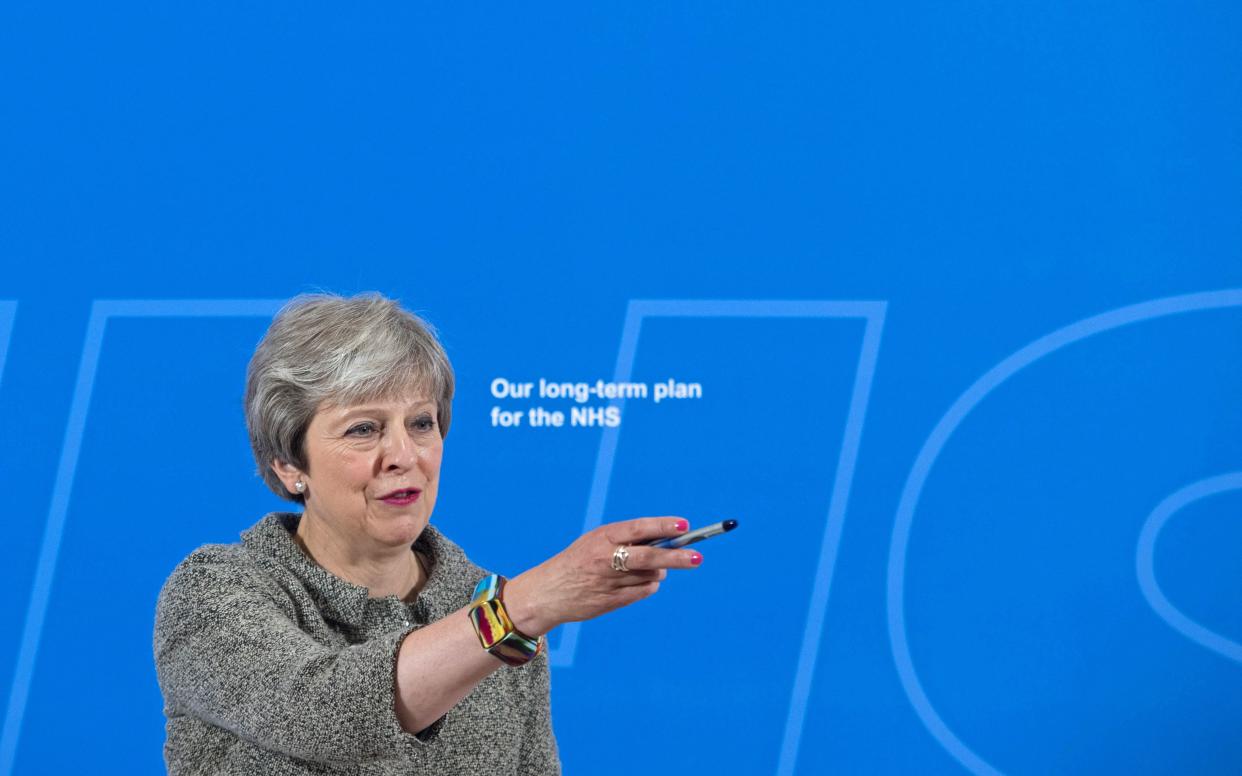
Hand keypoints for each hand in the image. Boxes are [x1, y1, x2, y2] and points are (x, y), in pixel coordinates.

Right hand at [504, 517, 701, 635]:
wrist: (547, 592)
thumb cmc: (579, 561)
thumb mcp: (597, 542)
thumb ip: (629, 541)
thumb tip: (669, 545)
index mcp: (602, 537)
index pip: (638, 528)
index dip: (663, 526)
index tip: (685, 526)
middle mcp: (606, 558)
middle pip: (649, 556)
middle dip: (676, 556)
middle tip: (698, 557)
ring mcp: (608, 582)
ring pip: (650, 575)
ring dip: (659, 571)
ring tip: (649, 568)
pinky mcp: (611, 602)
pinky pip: (643, 591)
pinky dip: (649, 585)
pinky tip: (641, 582)